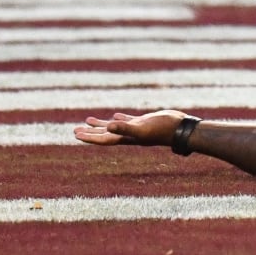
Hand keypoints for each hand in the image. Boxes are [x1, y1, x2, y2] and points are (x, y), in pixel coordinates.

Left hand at [73, 109, 190, 146]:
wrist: (180, 128)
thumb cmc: (162, 129)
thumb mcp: (142, 128)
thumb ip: (125, 128)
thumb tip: (108, 126)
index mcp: (126, 138)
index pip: (104, 139)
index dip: (90, 137)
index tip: (76, 134)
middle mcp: (129, 135)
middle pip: (105, 135)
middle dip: (91, 133)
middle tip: (75, 130)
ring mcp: (136, 128)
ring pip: (114, 127)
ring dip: (101, 125)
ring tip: (88, 121)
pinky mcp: (144, 122)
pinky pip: (127, 120)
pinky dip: (119, 118)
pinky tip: (115, 115)